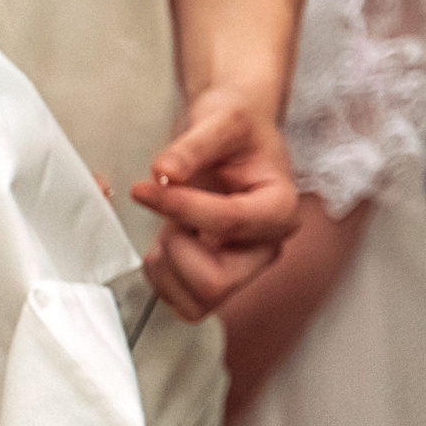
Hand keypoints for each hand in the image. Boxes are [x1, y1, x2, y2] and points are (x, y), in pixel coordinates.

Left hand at [128, 87, 302, 320]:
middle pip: (216, 282)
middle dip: (178, 249)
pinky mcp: (219, 279)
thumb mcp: (222, 121)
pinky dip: (164, 278)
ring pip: (197, 299)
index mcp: (280, 208)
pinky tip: (173, 241)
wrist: (237, 138)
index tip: (145, 186)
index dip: (180, 207)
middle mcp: (266, 246)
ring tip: (173, 225)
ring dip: (170, 264)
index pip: (227, 223)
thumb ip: (194, 145)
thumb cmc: (239, 132)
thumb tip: (164, 172)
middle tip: (171, 214)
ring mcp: (244, 268)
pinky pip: (183, 303)